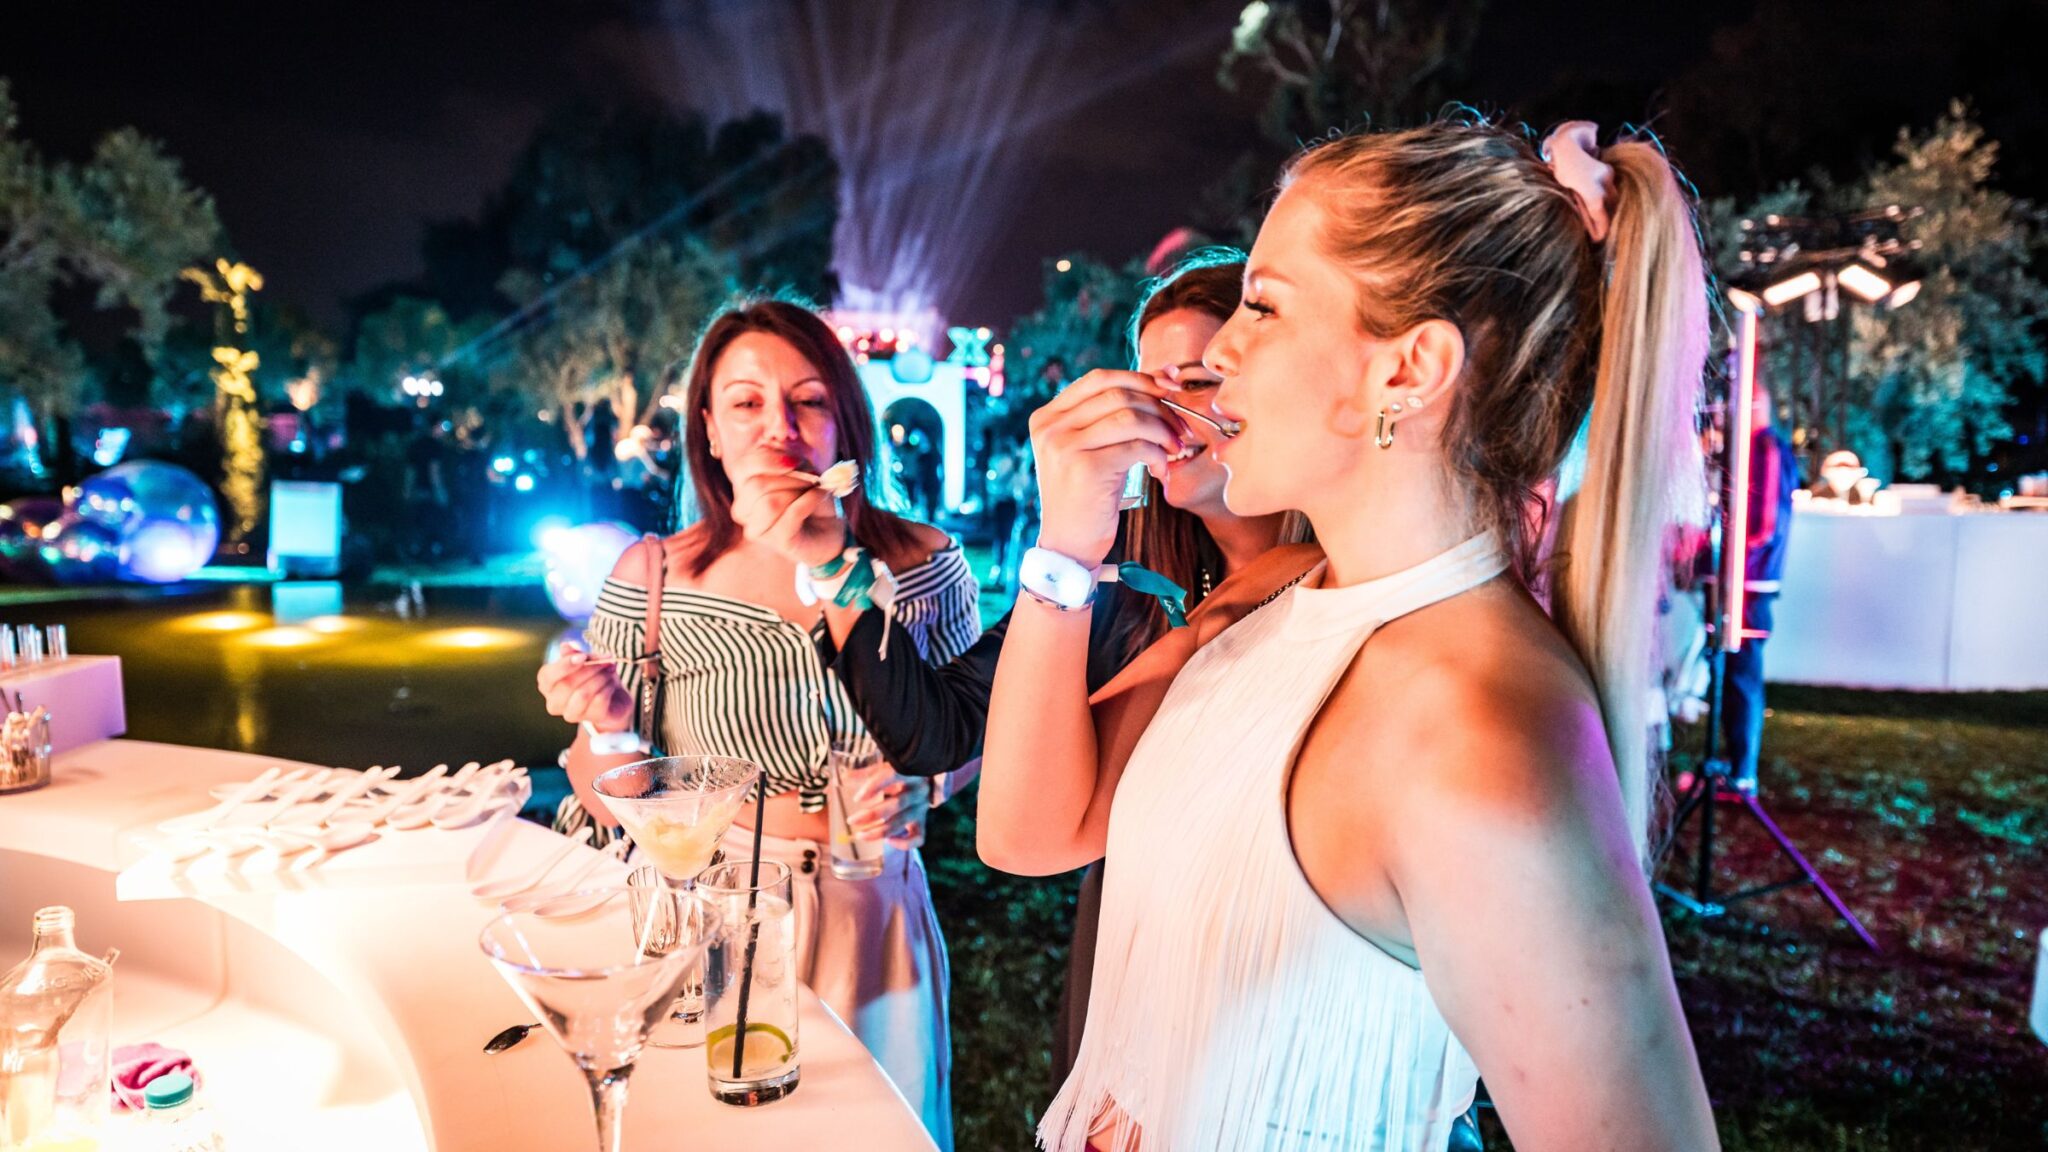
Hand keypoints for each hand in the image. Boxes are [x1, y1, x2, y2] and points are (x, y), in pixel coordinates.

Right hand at [537, 641, 634, 731]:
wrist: (613, 696)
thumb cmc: (593, 675)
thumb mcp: (584, 660)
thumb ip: (574, 654)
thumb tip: (566, 646)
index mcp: (547, 684)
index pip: (548, 676)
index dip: (565, 665)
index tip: (583, 657)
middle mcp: (554, 702)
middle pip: (567, 685)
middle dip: (589, 668)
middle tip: (606, 659)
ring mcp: (571, 714)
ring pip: (583, 694)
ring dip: (600, 677)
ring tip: (610, 669)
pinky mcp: (591, 718)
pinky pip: (599, 700)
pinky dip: (608, 687)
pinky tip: (612, 683)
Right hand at [731, 469, 846, 568]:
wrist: (831, 531)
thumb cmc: (812, 498)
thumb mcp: (801, 472)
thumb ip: (787, 459)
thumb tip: (782, 445)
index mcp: (744, 490)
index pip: (743, 467)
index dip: (768, 459)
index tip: (795, 460)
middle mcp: (744, 512)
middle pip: (756, 485)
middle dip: (790, 476)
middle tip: (812, 476)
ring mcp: (758, 530)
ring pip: (770, 502)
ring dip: (799, 489)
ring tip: (815, 488)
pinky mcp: (779, 542)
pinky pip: (792, 513)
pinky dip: (810, 499)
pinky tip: (819, 496)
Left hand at [846, 766, 930, 848]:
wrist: (924, 778)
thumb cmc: (900, 773)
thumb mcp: (884, 769)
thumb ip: (865, 774)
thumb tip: (844, 778)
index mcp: (908, 773)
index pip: (891, 777)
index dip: (873, 787)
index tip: (856, 798)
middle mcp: (918, 790)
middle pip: (896, 805)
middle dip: (872, 815)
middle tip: (851, 821)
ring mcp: (921, 808)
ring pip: (902, 822)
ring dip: (880, 831)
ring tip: (860, 835)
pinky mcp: (922, 822)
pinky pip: (918, 838)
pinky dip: (904, 843)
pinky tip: (888, 841)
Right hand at [1027, 369, 1181, 566]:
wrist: (1069, 546)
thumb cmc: (1088, 496)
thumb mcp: (1091, 448)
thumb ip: (1111, 416)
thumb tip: (1164, 378)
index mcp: (1048, 416)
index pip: (1099, 378)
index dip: (1140, 377)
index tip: (1171, 387)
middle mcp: (1051, 427)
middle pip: (1118, 394)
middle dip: (1159, 407)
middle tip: (1180, 428)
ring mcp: (1064, 446)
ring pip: (1130, 417)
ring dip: (1163, 430)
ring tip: (1174, 449)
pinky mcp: (1085, 468)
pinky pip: (1137, 446)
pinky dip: (1159, 455)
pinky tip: (1161, 470)